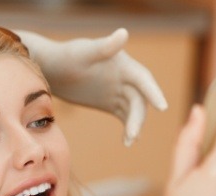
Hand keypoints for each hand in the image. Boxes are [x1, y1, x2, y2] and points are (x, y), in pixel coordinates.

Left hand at [16, 28, 167, 145]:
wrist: (53, 70)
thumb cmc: (67, 57)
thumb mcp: (84, 53)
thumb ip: (103, 47)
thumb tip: (123, 33)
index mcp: (123, 64)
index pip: (143, 79)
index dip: (154, 92)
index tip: (162, 108)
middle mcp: (125, 78)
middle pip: (138, 99)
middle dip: (138, 117)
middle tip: (132, 135)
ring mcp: (118, 92)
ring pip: (133, 110)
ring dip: (135, 126)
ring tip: (129, 142)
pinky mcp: (110, 103)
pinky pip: (124, 117)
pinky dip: (128, 128)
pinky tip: (127, 142)